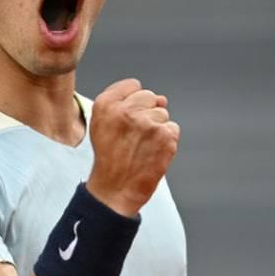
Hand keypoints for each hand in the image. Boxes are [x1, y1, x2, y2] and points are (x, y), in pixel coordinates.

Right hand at [85, 78, 179, 216]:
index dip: (133, 102)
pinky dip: (167, 141)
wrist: (115, 190)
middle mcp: (126, 111)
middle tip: (134, 137)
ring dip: (157, 128)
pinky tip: (153, 152)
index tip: (127, 120)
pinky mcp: (165, 136)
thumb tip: (162, 98)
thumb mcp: (101, 124)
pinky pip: (173, 128)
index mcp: (106, 104)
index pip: (133, 86)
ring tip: (142, 147)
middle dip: (147, 113)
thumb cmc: (110, 157)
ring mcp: (147, 123)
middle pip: (150, 97)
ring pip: (163, 113)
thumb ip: (124, 103)